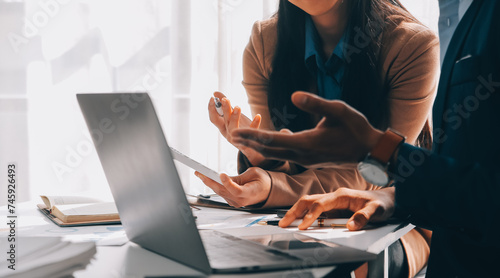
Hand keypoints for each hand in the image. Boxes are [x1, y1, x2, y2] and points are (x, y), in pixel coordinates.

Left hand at [194, 167, 270, 207]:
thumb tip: (224, 178)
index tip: (221, 174)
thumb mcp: (254, 173)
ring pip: (220, 192)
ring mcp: (236, 202)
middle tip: (200, 173)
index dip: (228, 183)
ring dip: (209, 183)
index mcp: (250, 193)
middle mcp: (242, 200)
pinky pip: (221, 193)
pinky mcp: (232, 201)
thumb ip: (239, 177)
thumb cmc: (262, 181)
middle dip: (210, 181)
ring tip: (200, 174)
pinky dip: (214, 185)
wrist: (266, 190)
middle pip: (223, 191)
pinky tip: (208, 178)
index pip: (236, 190)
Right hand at [208, 92, 265, 165]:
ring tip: (238, 107)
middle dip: (224, 110)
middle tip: (226, 99)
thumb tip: (215, 92)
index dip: (211, 108)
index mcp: (222, 127)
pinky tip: (258, 116)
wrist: (252, 144)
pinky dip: (254, 124)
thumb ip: (224, 105)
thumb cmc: (240, 127)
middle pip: (223, 121)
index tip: (212, 98)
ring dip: (235, 117)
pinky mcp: (247, 140)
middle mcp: (227, 132)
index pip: (213, 118)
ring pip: (233, 128)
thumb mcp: (231, 115)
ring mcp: (237, 138)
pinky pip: (251, 132)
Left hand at [232, 91, 384, 167]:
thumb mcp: (338, 110)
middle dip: (249, 142)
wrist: (370, 151)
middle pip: (268, 150)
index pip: (272, 140)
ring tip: (243, 139)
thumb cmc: (356, 129)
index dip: (252, 135)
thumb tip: (293, 95)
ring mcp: (305, 160)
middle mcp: (301, 155)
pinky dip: (271, 148)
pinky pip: (284, 155)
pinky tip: (267, 142)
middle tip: (231, 135)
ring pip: (275, 154)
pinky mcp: (308, 160)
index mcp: (306, 144)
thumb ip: (315, 103)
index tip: (235, 132)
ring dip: (257, 146)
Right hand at [279, 187, 395, 229]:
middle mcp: (334, 196)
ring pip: (308, 203)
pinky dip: (303, 214)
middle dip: (294, 211)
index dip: (310, 215)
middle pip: (308, 200)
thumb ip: (364, 217)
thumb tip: (350, 226)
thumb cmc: (382, 204)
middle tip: (283, 222)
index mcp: (342, 195)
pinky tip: (298, 221)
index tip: (303, 225)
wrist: (388, 200)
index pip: (320, 204)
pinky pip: (314, 209)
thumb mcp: (378, 211)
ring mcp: (332, 202)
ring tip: (285, 222)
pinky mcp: (332, 207)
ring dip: (296, 211)